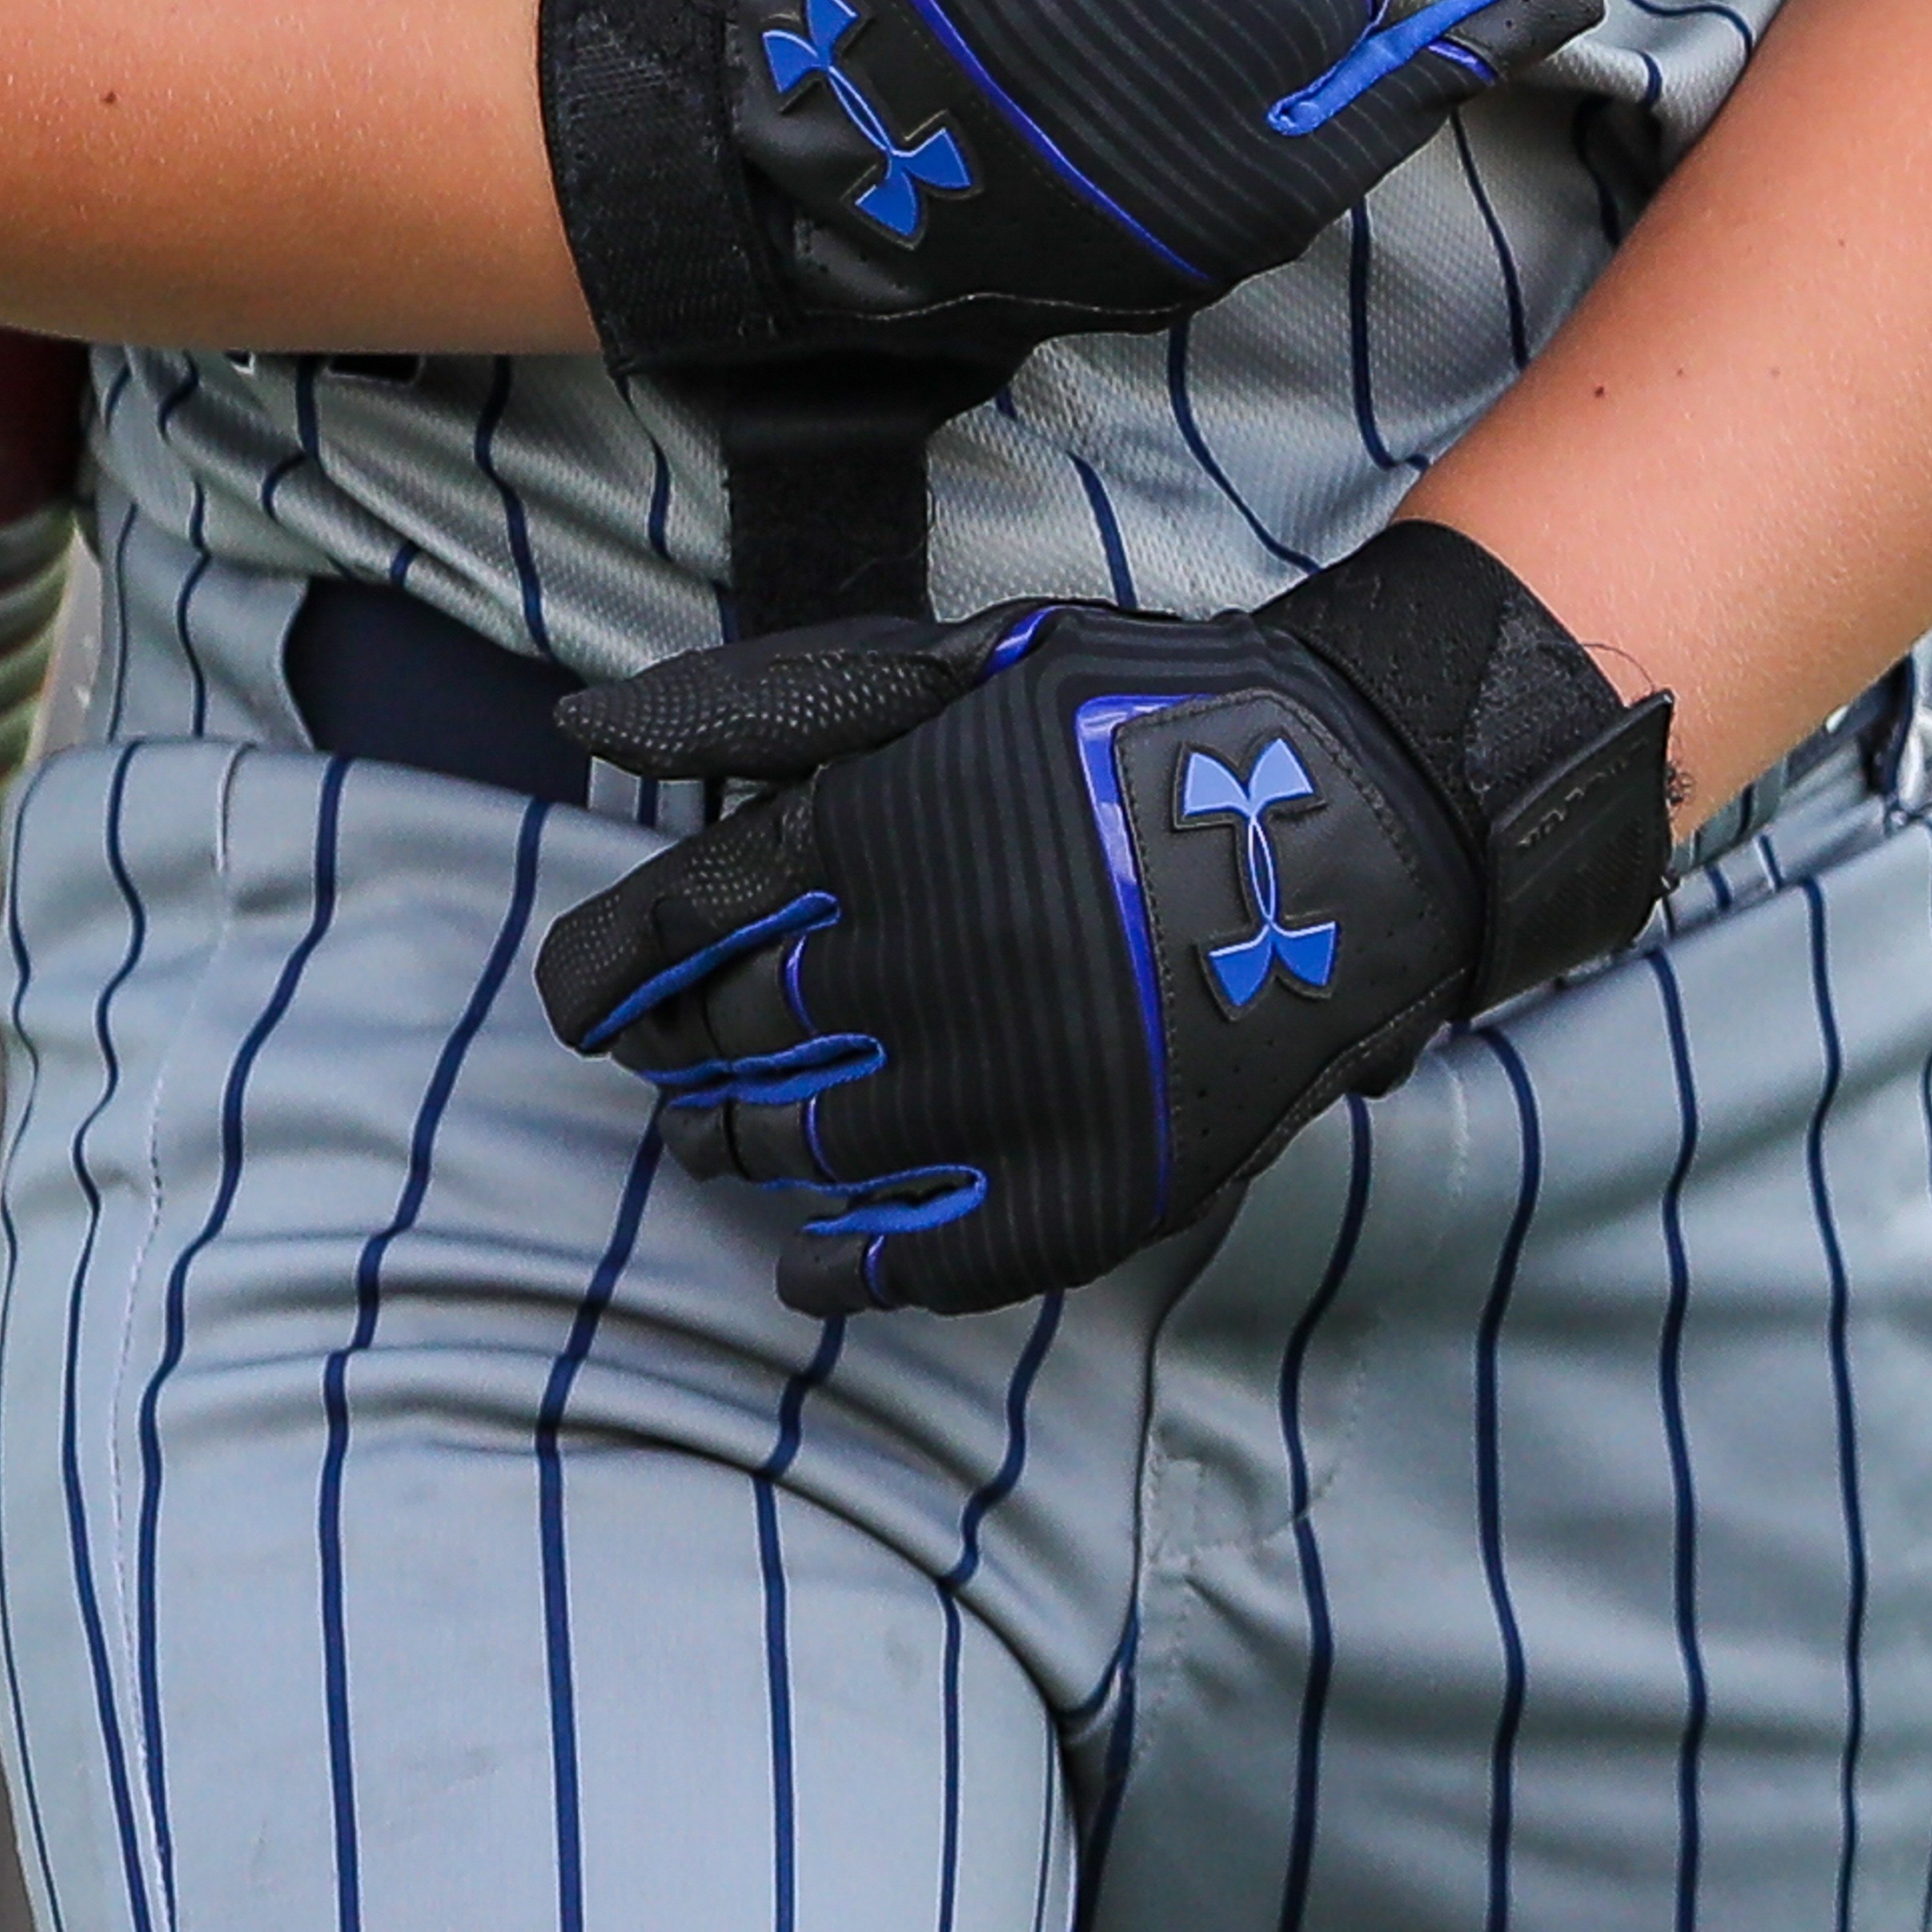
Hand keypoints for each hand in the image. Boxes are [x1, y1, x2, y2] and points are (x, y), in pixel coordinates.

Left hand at [536, 521, 1676, 1312]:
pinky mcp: (1083, 1186)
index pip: (671, 933)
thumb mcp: (950, 661)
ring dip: (748, 1156)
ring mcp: (1008, 1087)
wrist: (1351, 811)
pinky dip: (842, 1269)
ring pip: (807, 1155)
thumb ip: (763, 702)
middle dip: (684, 1067)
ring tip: (744, 1141)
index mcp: (877, 828)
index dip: (609, 978)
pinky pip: (914, 1262)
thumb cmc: (1133, 719)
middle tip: (683, 1074)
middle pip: (729, 1050)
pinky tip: (815, 1258)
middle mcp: (926, 962)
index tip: (595, 1007)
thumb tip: (581, 731)